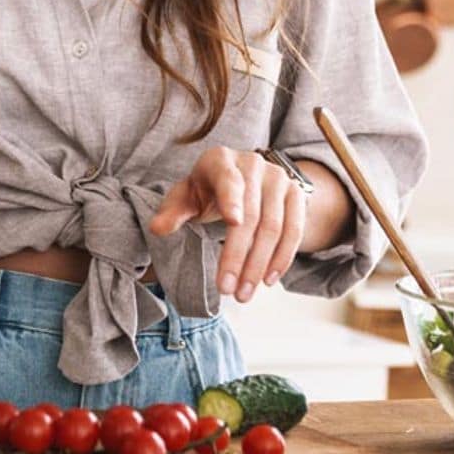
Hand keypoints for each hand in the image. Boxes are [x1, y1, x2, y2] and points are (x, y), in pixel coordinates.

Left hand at [149, 147, 307, 302]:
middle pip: (251, 215)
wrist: (242, 176)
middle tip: (227, 289)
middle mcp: (254, 164)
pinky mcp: (296, 193)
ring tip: (244, 293)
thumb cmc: (206, 189)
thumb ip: (172, 212)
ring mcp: (278, 178)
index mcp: (221, 160)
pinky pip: (294, 230)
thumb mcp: (185, 196)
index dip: (231, 200)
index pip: (228, 180)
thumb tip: (157, 228)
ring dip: (260, 264)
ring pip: (274, 226)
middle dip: (239, 256)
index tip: (233, 221)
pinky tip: (268, 280)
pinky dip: (282, 258)